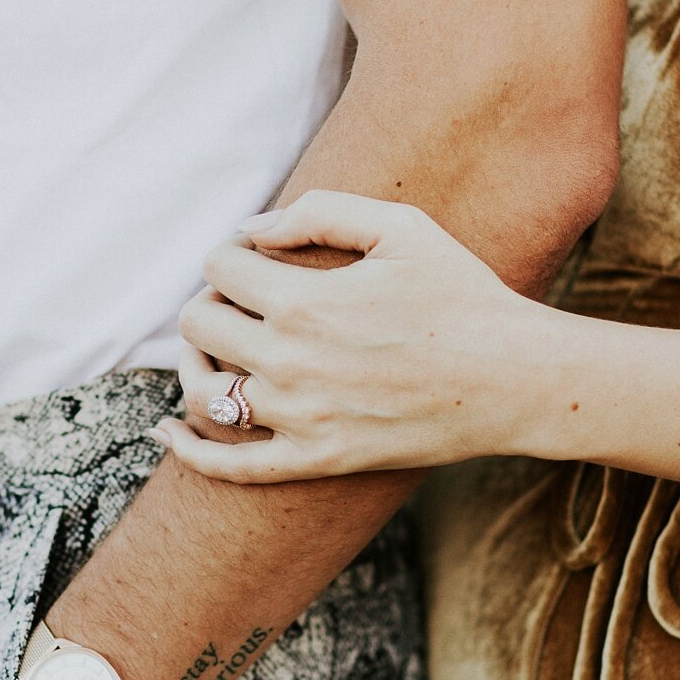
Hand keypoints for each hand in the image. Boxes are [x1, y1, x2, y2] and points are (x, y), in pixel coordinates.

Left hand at [155, 189, 549, 481]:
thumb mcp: (401, 227)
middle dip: (211, 300)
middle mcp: (290, 364)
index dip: (231, 253)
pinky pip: (230, 466)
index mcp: (305, 303)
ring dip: (195, 361)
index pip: (220, 268)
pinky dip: (187, 450)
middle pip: (199, 325)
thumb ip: (320, 212)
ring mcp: (299, 419)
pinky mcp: (315, 460)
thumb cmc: (463, 295)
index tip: (256, 257)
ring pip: (202, 393)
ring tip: (213, 345)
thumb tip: (253, 229)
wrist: (514, 380)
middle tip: (241, 297)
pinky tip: (165, 430)